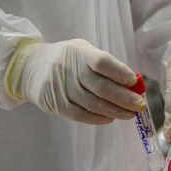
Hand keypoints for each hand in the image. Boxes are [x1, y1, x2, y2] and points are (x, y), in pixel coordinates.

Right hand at [5, 39, 142, 124]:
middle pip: (101, 87)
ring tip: (129, 114)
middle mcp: (70, 69)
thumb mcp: (83, 52)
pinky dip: (98, 118)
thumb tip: (132, 83)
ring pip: (94, 104)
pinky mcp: (55, 104)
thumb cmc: (67, 60)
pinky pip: (81, 115)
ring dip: (115, 111)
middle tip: (139, 105)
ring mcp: (61, 88)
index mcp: (80, 52)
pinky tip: (110, 118)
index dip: (120, 72)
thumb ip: (105, 65)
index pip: (102, 62)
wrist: (31, 68)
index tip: (134, 81)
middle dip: (125, 98)